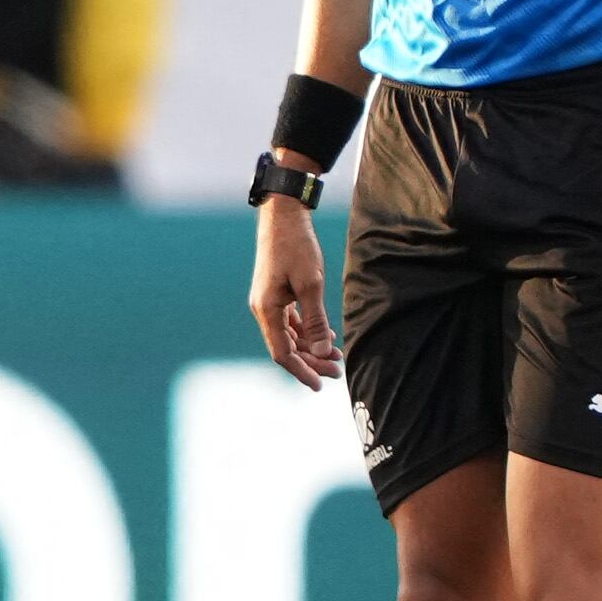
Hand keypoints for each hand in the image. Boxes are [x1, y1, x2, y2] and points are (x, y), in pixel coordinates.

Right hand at [246, 199, 339, 386]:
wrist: (283, 216)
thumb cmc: (296, 247)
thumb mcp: (311, 284)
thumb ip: (317, 320)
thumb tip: (324, 351)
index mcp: (267, 309)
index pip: (282, 353)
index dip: (302, 371)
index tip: (321, 384)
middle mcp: (263, 309)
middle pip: (286, 347)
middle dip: (311, 361)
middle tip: (338, 371)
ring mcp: (268, 301)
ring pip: (289, 335)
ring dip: (311, 347)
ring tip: (336, 357)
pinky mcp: (276, 293)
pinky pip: (290, 322)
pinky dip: (307, 332)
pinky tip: (325, 336)